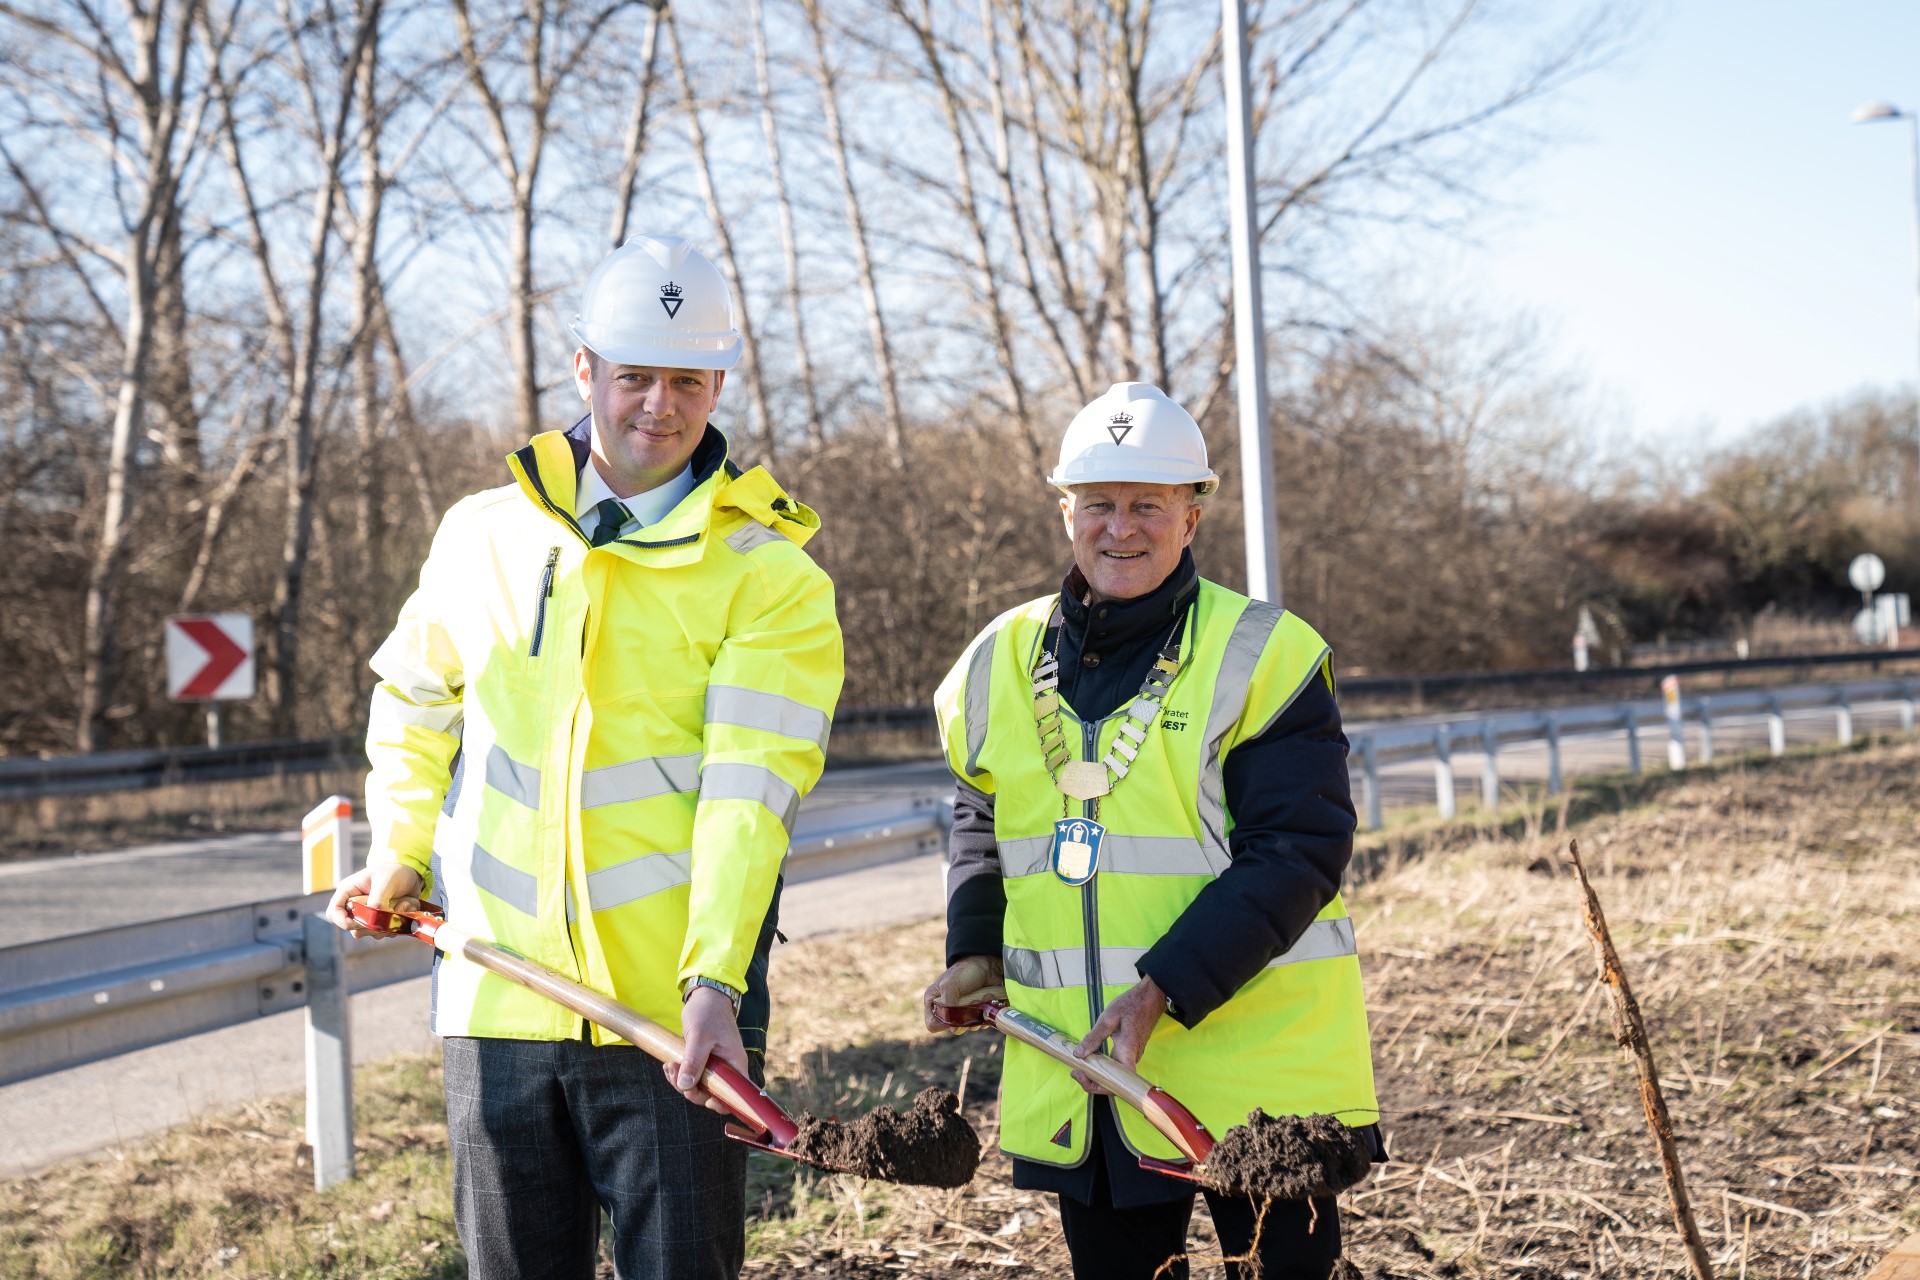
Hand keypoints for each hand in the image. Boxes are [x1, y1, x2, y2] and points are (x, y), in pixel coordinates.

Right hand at [324, 863, 423, 936]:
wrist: (411, 875)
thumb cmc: (394, 872)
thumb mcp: (385, 881)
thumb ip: (377, 900)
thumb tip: (373, 919)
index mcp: (348, 892)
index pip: (334, 912)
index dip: (342, 921)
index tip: (359, 923)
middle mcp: (355, 906)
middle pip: (352, 928)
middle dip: (370, 926)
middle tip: (386, 916)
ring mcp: (368, 915)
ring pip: (369, 932)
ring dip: (385, 925)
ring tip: (400, 906)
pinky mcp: (381, 921)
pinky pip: (384, 932)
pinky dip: (395, 925)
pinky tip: (404, 910)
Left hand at [666, 985, 749, 1113]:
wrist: (706, 995)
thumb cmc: (708, 1012)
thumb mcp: (699, 1037)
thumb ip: (694, 1062)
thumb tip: (686, 1086)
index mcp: (734, 1064)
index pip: (735, 1095)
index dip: (720, 1103)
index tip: (702, 1097)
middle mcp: (727, 1068)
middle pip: (711, 1094)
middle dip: (690, 1090)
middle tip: (675, 1074)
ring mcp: (714, 1065)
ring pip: (698, 1086)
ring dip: (681, 1081)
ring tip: (669, 1065)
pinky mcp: (703, 1061)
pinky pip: (692, 1075)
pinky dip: (679, 1074)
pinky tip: (669, 1064)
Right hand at [922, 955, 1005, 1033]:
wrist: (988, 963)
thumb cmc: (965, 971)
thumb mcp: (950, 985)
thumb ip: (948, 1007)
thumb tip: (954, 1029)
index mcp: (934, 1002)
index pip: (933, 1024)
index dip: (944, 1024)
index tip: (956, 1016)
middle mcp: (947, 1009)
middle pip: (953, 1028)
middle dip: (965, 1018)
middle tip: (972, 1003)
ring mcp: (963, 1011)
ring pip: (969, 1026)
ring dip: (978, 1014)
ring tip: (982, 998)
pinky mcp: (977, 1012)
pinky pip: (981, 1022)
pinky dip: (986, 1014)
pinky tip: (988, 999)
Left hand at [1072, 975, 1166, 1095]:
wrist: (1151, 997)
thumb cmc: (1131, 1005)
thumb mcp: (1108, 1018)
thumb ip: (1093, 1037)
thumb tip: (1078, 1054)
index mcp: (1127, 1051)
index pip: (1117, 1082)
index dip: (1098, 1085)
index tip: (1082, 1074)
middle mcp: (1132, 1058)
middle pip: (1114, 1082)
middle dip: (1093, 1082)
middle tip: (1076, 1071)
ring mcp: (1132, 1056)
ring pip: (1115, 1075)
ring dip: (1097, 1074)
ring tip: (1080, 1066)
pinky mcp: (1131, 1052)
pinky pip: (1117, 1065)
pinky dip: (1103, 1066)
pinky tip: (1092, 1058)